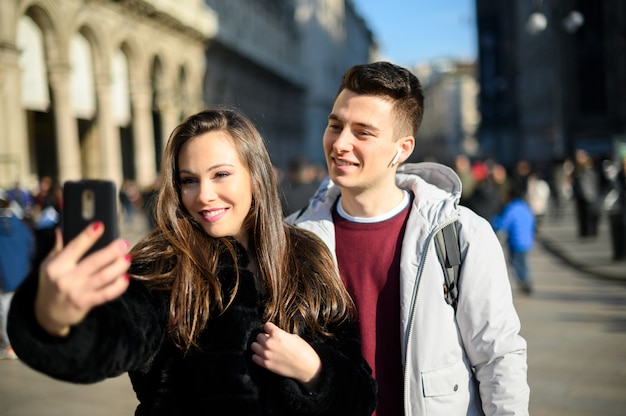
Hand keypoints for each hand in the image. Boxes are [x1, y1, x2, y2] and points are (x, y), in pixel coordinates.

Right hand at [35, 222, 131, 336]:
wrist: (47, 314)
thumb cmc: (51, 284)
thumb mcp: (48, 264)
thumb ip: (58, 247)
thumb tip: (62, 228)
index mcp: (56, 266)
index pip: (74, 247)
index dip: (87, 236)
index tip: (99, 225)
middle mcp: (65, 279)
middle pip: (93, 262)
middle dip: (111, 252)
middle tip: (124, 243)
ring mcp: (76, 292)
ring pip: (103, 277)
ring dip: (118, 267)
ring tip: (127, 258)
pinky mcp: (85, 303)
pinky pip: (105, 294)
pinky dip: (118, 287)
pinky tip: (125, 278)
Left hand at [251, 322, 321, 391]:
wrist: (307, 367)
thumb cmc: (303, 350)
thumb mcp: (293, 336)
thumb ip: (281, 335)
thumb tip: (274, 335)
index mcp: (277, 334)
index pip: (266, 325)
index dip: (270, 328)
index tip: (272, 331)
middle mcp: (269, 343)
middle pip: (258, 336)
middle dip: (264, 337)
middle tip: (270, 340)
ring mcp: (266, 354)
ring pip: (254, 346)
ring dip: (259, 346)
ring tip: (265, 348)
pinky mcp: (266, 364)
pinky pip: (254, 357)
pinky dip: (258, 356)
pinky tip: (264, 356)